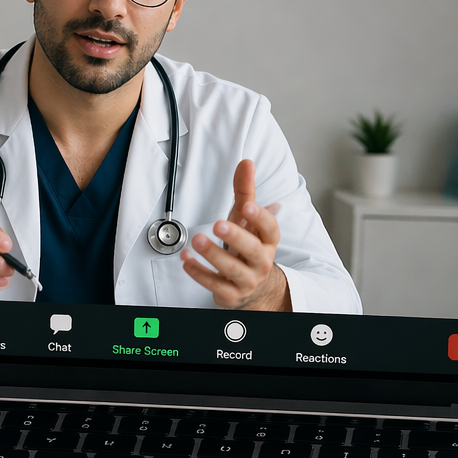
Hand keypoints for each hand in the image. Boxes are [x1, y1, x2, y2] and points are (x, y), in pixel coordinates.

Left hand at [180, 159, 290, 310]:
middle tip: (219, 224)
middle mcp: (261, 261)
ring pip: (232, 269)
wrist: (252, 288)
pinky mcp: (230, 294)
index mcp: (268, 242)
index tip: (247, 205)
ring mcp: (246, 280)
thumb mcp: (246, 220)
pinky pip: (214, 285)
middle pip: (253, 250)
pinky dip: (199, 272)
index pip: (271, 229)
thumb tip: (246, 163)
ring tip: (196, 240)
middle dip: (236, 237)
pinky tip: (186, 260)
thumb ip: (245, 192)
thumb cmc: (247, 248)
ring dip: (213, 254)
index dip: (261, 218)